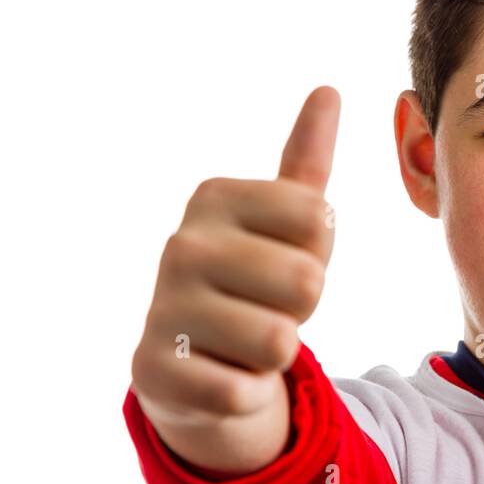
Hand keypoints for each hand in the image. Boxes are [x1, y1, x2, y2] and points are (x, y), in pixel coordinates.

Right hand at [131, 86, 340, 431]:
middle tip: (267, 308)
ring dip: (276, 355)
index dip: (318, 254)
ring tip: (244, 342)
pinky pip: (243, 390)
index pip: (321, 222)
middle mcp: (181, 244)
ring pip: (280, 342)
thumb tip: (329, 90)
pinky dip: (247, 394)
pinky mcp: (154, 370)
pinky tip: (220, 376)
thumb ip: (307, 161)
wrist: (196, 364)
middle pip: (308, 282)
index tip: (283, 259)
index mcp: (215, 196)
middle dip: (301, 309)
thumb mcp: (286, 221)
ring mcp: (162, 306)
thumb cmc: (255, 281)